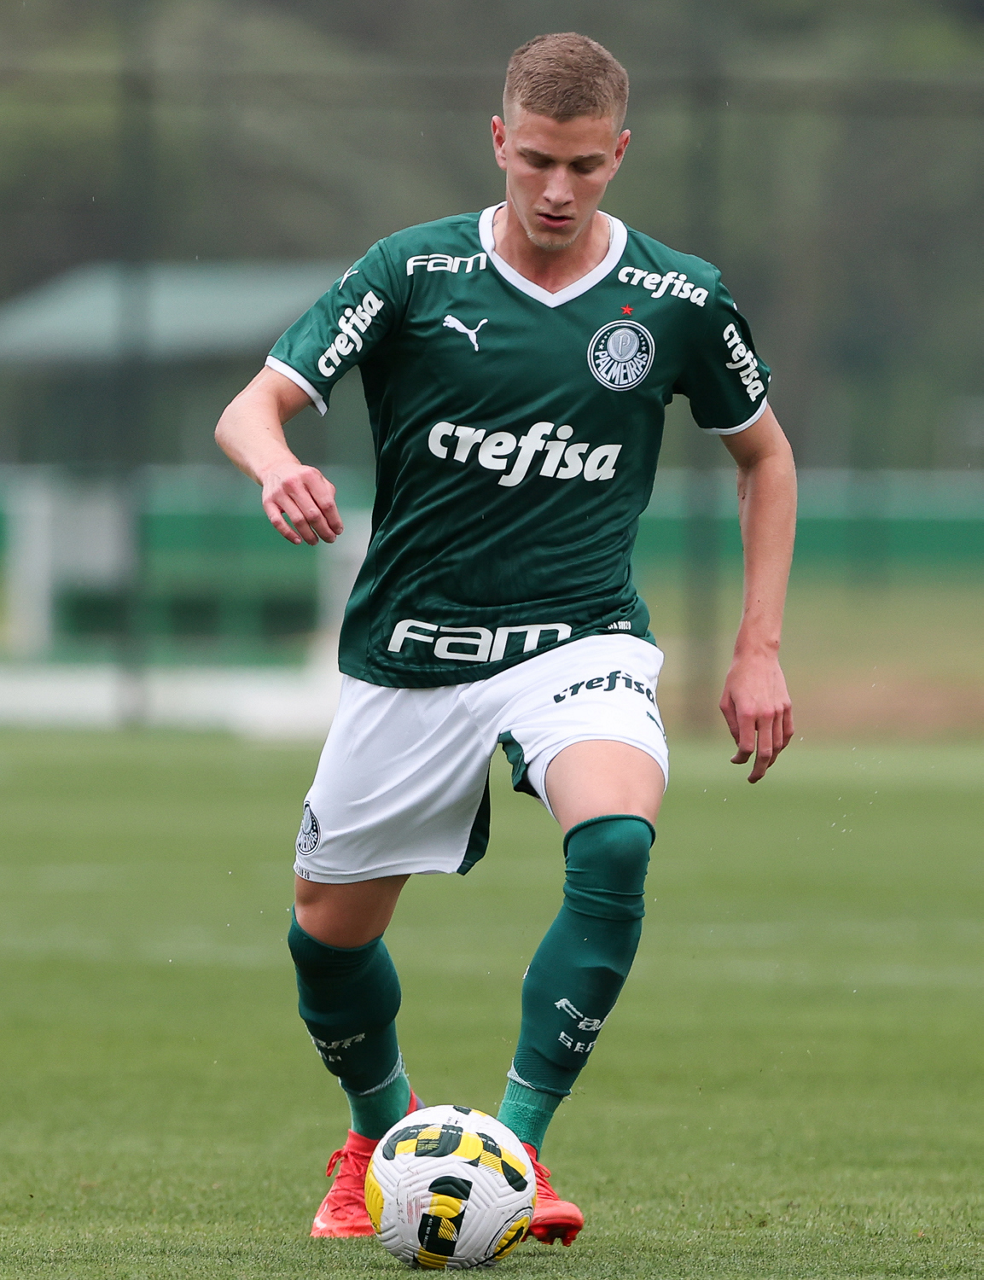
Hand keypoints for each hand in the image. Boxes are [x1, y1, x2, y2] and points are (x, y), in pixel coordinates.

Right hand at [260, 463, 343, 545]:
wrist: (276, 469)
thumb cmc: (301, 478)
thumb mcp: (318, 478)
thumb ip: (328, 495)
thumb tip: (334, 521)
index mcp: (309, 476)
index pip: (326, 503)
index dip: (334, 520)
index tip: (338, 530)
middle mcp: (293, 483)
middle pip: (313, 514)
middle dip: (324, 530)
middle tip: (330, 539)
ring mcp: (279, 493)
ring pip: (297, 520)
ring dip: (309, 535)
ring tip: (315, 541)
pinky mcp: (267, 502)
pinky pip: (278, 522)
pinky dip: (289, 534)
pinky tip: (298, 540)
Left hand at [719, 651, 793, 782]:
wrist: (758, 656)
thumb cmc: (736, 677)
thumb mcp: (725, 701)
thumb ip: (732, 726)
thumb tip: (740, 745)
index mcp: (747, 713)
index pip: (746, 747)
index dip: (740, 759)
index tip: (735, 760)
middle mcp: (765, 714)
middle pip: (766, 752)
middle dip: (759, 770)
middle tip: (753, 778)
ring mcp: (779, 711)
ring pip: (778, 745)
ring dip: (771, 759)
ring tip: (763, 765)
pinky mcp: (787, 707)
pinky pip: (787, 733)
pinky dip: (782, 745)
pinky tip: (774, 750)